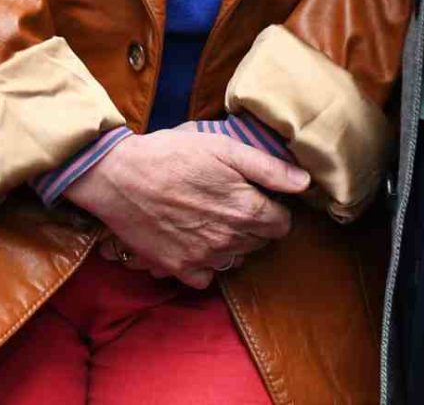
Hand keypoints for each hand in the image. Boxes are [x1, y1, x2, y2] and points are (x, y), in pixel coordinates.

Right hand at [63, 127, 309, 288]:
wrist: (119, 176)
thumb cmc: (172, 154)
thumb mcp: (223, 147)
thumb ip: (268, 167)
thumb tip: (305, 183)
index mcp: (246, 208)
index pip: (282, 224)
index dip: (273, 208)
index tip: (255, 195)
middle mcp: (230, 239)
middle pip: (260, 242)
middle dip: (253, 224)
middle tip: (229, 201)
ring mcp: (205, 258)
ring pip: (236, 258)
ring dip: (231, 242)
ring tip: (208, 216)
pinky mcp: (180, 268)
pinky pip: (207, 276)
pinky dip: (205, 262)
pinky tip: (193, 239)